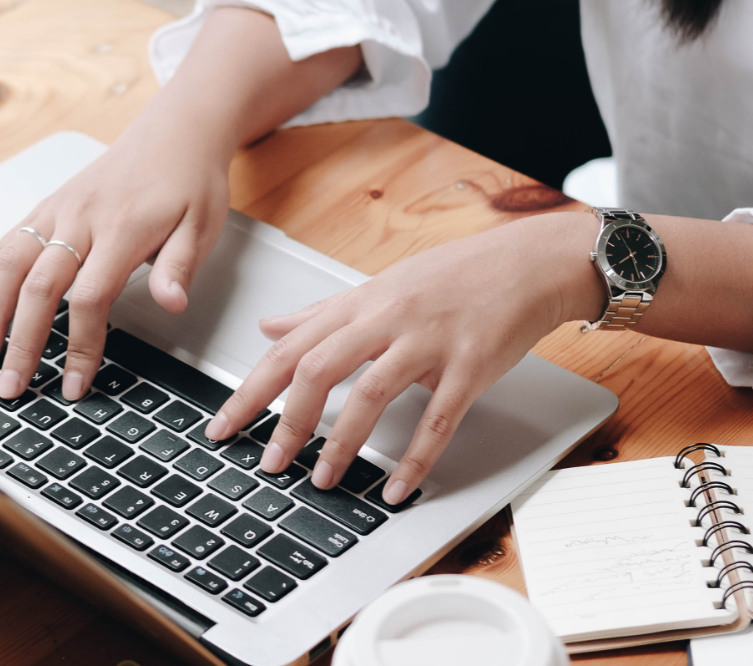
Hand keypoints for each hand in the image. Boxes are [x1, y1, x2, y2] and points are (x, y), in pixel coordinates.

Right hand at [0, 98, 234, 400]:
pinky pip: (3, 245)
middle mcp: (80, 218)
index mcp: (121, 228)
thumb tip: (171, 304)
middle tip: (11, 387)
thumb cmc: (188, 180)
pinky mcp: (45, 208)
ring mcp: (56, 211)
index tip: (75, 385)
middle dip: (21, 341)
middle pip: (38, 286)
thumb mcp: (202, 225)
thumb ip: (179, 267)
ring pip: (9, 264)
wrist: (173, 130)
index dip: (80, 345)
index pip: (90, 296)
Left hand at [204, 211, 602, 504]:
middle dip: (287, 420)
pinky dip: (414, 458)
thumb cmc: (456, 276)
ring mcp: (429, 342)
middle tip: (269, 463)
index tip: (225, 425)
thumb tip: (270, 327)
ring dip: (342, 442)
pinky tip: (395, 487)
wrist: (528, 265)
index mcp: (361, 303)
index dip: (252, 389)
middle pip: (319, 367)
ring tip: (322, 479)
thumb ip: (323, 313)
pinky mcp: (470, 366)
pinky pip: (437, 418)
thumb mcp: (381, 286)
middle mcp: (388, 318)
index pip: (291, 347)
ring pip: (371, 393)